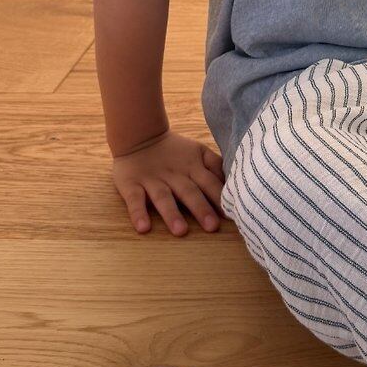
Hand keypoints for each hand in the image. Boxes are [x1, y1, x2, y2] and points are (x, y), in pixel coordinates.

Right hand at [110, 129, 226, 235]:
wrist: (139, 136)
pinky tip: (143, 228)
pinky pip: (134, 200)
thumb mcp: (198, 152)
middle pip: (189, 192)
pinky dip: (138, 213)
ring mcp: (152, 180)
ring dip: (172, 214)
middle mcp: (174, 174)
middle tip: (212, 227)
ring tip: (180, 231)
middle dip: (201, 209)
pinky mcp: (131, 184)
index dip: (220, 197)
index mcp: (192, 167)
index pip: (209, 182)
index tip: (231, 215)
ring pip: (163, 197)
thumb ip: (215, 166)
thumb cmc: (175, 151)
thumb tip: (234, 183)